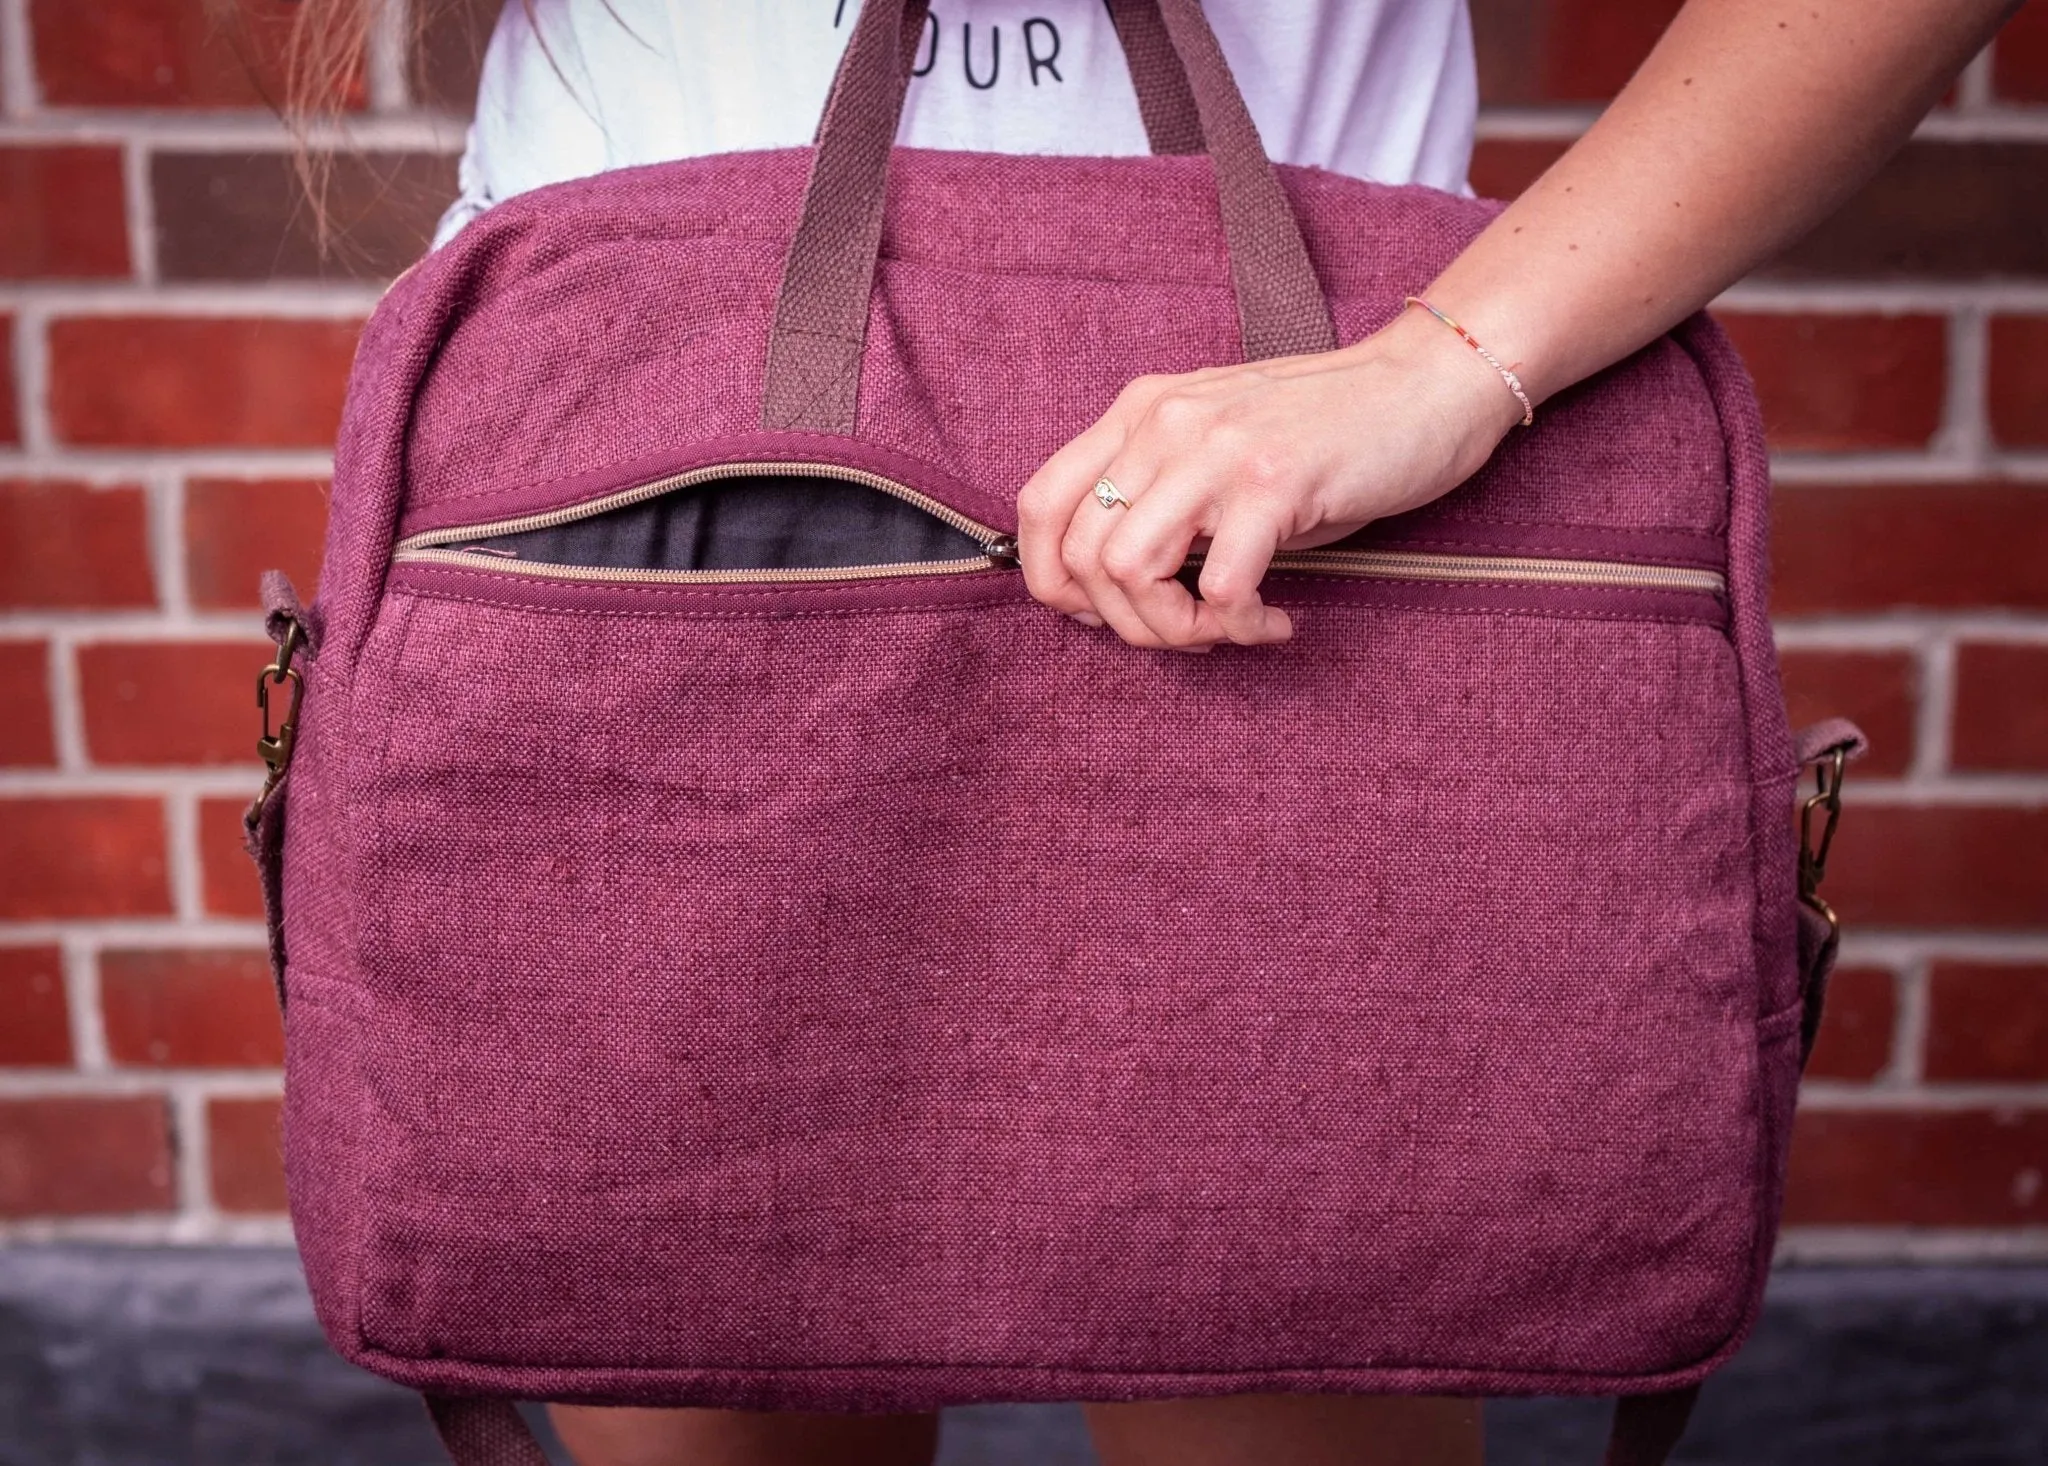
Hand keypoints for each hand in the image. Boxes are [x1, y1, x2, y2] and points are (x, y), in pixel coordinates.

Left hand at [1015, 305, 1527, 651]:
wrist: (1430, 384)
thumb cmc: (1329, 433)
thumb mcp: (1220, 450)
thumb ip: (1161, 498)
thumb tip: (1109, 596)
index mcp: (1140, 412)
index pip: (1039, 507)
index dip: (1052, 583)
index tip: (1109, 613)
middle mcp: (1164, 423)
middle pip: (1082, 556)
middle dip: (1127, 624)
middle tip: (1189, 634)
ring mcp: (1216, 449)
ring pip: (1130, 573)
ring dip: (1176, 630)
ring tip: (1229, 630)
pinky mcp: (1273, 481)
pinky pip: (1217, 589)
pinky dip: (1240, 627)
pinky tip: (1276, 621)